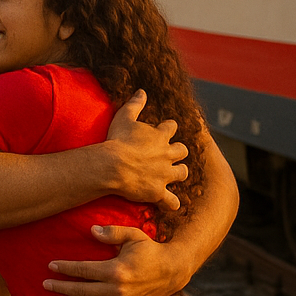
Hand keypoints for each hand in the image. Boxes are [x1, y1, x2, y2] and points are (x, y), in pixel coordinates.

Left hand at [45, 224, 188, 295]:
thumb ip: (112, 232)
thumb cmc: (150, 250)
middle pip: (81, 290)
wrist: (173, 270)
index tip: (50, 266)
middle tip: (45, 284)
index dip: (65, 268)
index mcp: (115, 270)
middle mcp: (117, 290)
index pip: (82, 270)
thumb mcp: (133, 235)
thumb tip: (91, 230)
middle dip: (61, 287)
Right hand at [104, 91, 187, 209]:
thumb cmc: (117, 140)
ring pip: (182, 173)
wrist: (113, 165)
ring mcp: (165, 174)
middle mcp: (168, 154)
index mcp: (160, 135)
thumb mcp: (124, 117)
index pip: (171, 127)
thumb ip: (135, 104)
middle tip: (169, 154)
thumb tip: (142, 91)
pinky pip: (171, 201)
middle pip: (182, 151)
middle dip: (178, 152)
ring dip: (179, 173)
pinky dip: (171, 203)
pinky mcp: (159, 191)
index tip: (163, 129)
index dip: (168, 128)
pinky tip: (170, 204)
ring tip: (173, 175)